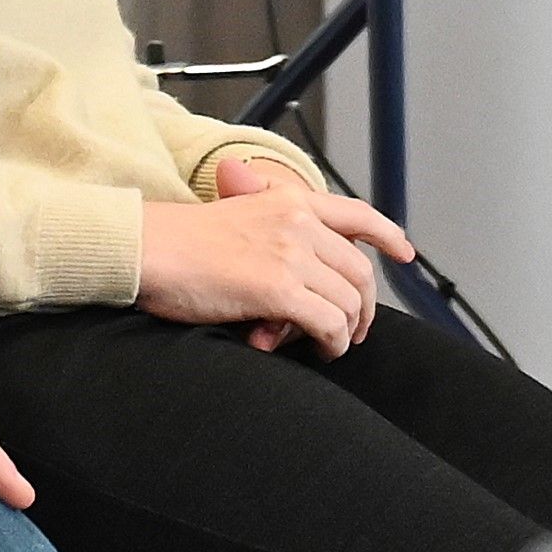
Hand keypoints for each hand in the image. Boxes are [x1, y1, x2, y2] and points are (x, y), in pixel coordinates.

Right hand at [135, 162, 407, 355]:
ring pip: (347, 299)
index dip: (388, 236)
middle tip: (358, 326)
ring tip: (335, 344)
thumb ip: (273, 227)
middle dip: (365, 302)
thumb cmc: (180, 241)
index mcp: (291, 201)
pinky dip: (333, 340)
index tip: (405, 254)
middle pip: (358, 269)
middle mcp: (299, 223)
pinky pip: (327, 321)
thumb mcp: (238, 214)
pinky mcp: (277, 289)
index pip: (358, 215)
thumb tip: (300, 260)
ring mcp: (291, 255)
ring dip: (348, 327)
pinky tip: (324, 350)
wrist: (146, 248)